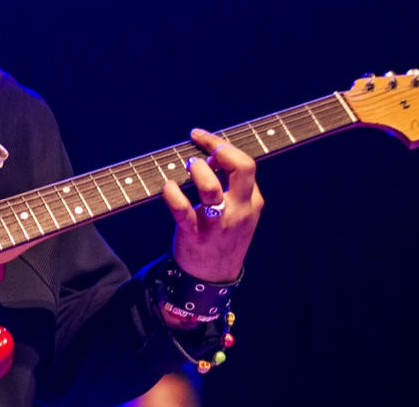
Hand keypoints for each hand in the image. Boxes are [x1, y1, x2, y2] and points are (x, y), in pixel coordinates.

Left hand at [160, 129, 262, 282]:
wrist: (212, 280)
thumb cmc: (220, 238)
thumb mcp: (237, 213)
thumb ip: (231, 187)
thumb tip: (208, 155)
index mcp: (251, 202)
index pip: (245, 163)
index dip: (222, 146)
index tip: (201, 137)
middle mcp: (239, 211)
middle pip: (242, 168)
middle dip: (220, 150)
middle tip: (199, 148)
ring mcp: (218, 224)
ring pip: (212, 189)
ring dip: (198, 170)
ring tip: (188, 166)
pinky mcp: (196, 236)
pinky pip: (183, 211)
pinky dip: (172, 194)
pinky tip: (167, 186)